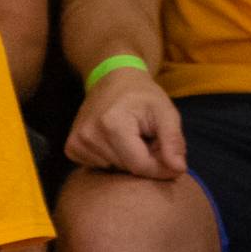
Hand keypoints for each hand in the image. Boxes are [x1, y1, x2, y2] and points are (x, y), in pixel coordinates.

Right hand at [63, 68, 184, 179]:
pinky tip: (118, 142)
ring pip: (116, 170)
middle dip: (147, 161)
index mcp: (112, 125)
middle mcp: (88, 135)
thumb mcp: (166, 113)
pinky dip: (115, 160)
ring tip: (134, 138)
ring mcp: (76, 142)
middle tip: (151, 140)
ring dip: (131, 160)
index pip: (140, 165)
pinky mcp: (72, 148)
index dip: (162, 169)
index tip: (176, 165)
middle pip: (128, 169)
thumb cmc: (144, 97)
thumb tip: (178, 170)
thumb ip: (173, 141)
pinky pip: (100, 168)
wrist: (113, 81)